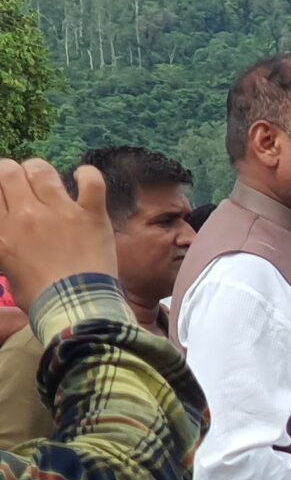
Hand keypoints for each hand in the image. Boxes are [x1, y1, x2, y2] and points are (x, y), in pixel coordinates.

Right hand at [0, 161, 116, 303]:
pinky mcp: (91, 215)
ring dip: (40, 170)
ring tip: (45, 180)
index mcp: (2, 229)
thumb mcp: (4, 265)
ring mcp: (60, 212)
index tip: (6, 194)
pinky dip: (88, 175)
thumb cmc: (38, 296)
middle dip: (12, 172)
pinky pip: (92, 182)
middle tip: (21, 183)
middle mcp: (26, 214)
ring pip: (41, 170)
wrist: (76, 309)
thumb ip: (2, 241)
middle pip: (10, 172)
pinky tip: (83, 177)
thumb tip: (7, 233)